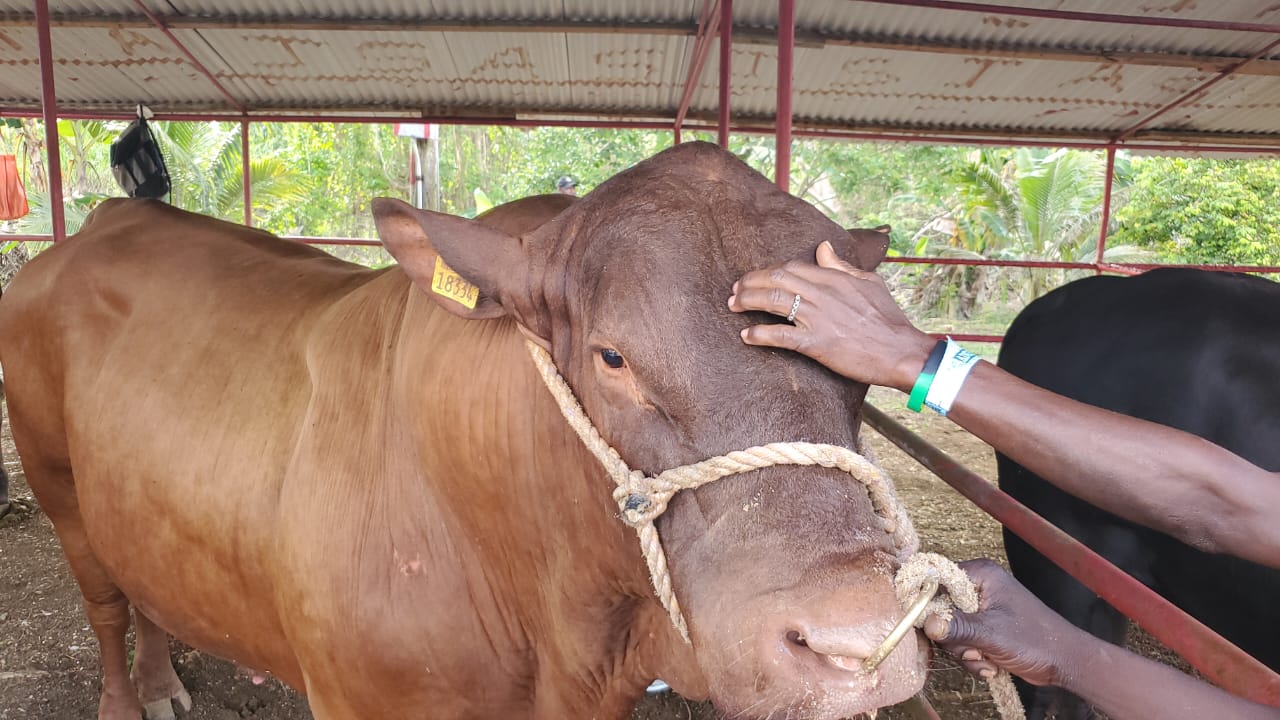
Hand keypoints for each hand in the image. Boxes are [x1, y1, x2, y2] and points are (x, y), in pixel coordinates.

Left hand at [727, 242, 934, 390]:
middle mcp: (822, 293)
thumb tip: (822, 247)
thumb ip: (841, 266)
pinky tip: (746, 336)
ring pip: (773, 300)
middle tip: (735, 291)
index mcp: (834, 278)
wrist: (901, 351)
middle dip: (750, 282)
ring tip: (733, 306)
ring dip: (748, 301)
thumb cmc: (889, 319)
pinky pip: (780, 335)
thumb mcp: (869, 282)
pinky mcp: (816, 343)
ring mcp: (818, 317)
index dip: (768, 271)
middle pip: (776, 278)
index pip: (791, 267)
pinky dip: (759, 334)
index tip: (756, 278)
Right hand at [924, 559, 1088, 687]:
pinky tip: (991, 664)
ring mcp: (981, 609)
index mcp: (981, 575)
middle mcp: (979, 588)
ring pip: (950, 629)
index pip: (938, 579)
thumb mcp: (991, 633)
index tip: (928, 623)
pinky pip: (962, 641)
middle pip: (941, 608)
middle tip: (972, 648)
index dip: (928, 601)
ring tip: (986, 658)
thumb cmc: (1036, 639)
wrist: (1065, 662)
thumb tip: (926, 622)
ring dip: (965, 651)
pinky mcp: (984, 627)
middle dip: (954, 637)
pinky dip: (973, 656)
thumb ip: (957, 627)